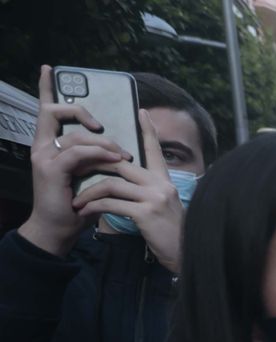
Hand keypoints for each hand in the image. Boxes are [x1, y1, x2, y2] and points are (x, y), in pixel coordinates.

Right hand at [17, 65, 131, 257]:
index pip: (46, 110)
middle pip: (54, 111)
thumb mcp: (90, 173)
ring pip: (75, 135)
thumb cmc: (78, 201)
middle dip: (82, 112)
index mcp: (49, 143)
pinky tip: (115, 160)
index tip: (50, 69)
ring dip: (104, 142)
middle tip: (103, 127)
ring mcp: (44, 156)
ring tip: (122, 155)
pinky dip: (98, 154)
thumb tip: (120, 144)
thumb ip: (96, 156)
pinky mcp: (51, 169)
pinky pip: (78, 153)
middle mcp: (42, 146)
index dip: (46, 88)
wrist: (62, 228)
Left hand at [72, 111, 186, 270]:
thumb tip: (127, 182)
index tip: (141, 112)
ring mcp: (155, 198)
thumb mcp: (163, 207)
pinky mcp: (146, 213)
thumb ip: (148, 191)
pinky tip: (85, 213)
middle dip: (94, 166)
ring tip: (76, 202)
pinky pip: (112, 204)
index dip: (148, 131)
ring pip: (112, 184)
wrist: (186, 255)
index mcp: (165, 181)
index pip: (155, 150)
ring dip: (89, 192)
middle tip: (74, 170)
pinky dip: (95, 207)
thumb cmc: (171, 234)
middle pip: (121, 164)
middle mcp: (161, 185)